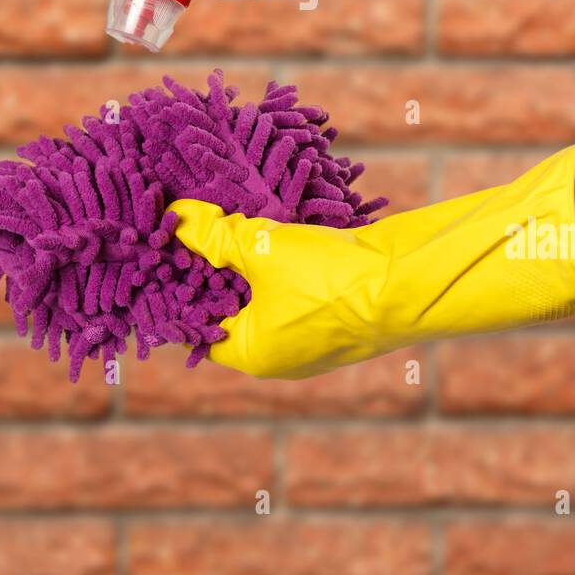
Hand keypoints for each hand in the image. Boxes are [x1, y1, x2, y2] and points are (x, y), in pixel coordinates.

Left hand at [172, 199, 388, 378]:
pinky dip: (284, 263)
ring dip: (253, 263)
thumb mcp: (261, 250)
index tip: (167, 254)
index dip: (180, 289)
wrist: (406, 282)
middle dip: (217, 269)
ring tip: (232, 221)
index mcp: (253, 355)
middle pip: (232, 309)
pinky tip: (275, 227)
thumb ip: (216, 236)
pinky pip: (298, 288)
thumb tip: (178, 219)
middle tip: (198, 230)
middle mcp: (281, 354)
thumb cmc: (328, 280)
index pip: (197, 327)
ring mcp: (313, 335)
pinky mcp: (339, 311)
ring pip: (268, 295)